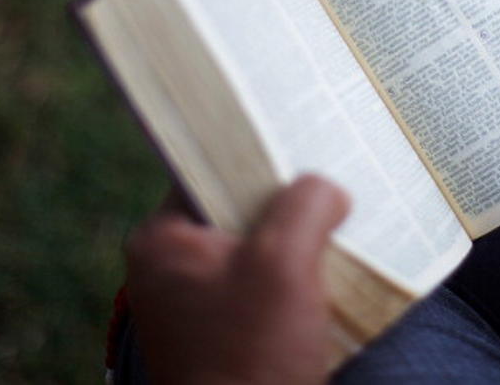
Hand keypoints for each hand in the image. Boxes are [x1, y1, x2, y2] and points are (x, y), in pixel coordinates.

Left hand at [125, 175, 348, 384]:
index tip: (299, 143)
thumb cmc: (251, 357)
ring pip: (254, 247)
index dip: (255, 154)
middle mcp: (171, 268)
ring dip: (295, 242)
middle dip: (286, 202)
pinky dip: (293, 276)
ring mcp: (197, 303)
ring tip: (337, 225)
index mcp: (162, 241)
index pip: (207, 170)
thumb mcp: (283, 264)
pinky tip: (328, 272)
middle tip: (329, 184)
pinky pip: (262, 284)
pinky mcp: (225, 331)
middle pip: (236, 209)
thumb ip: (306, 205)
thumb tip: (327, 188)